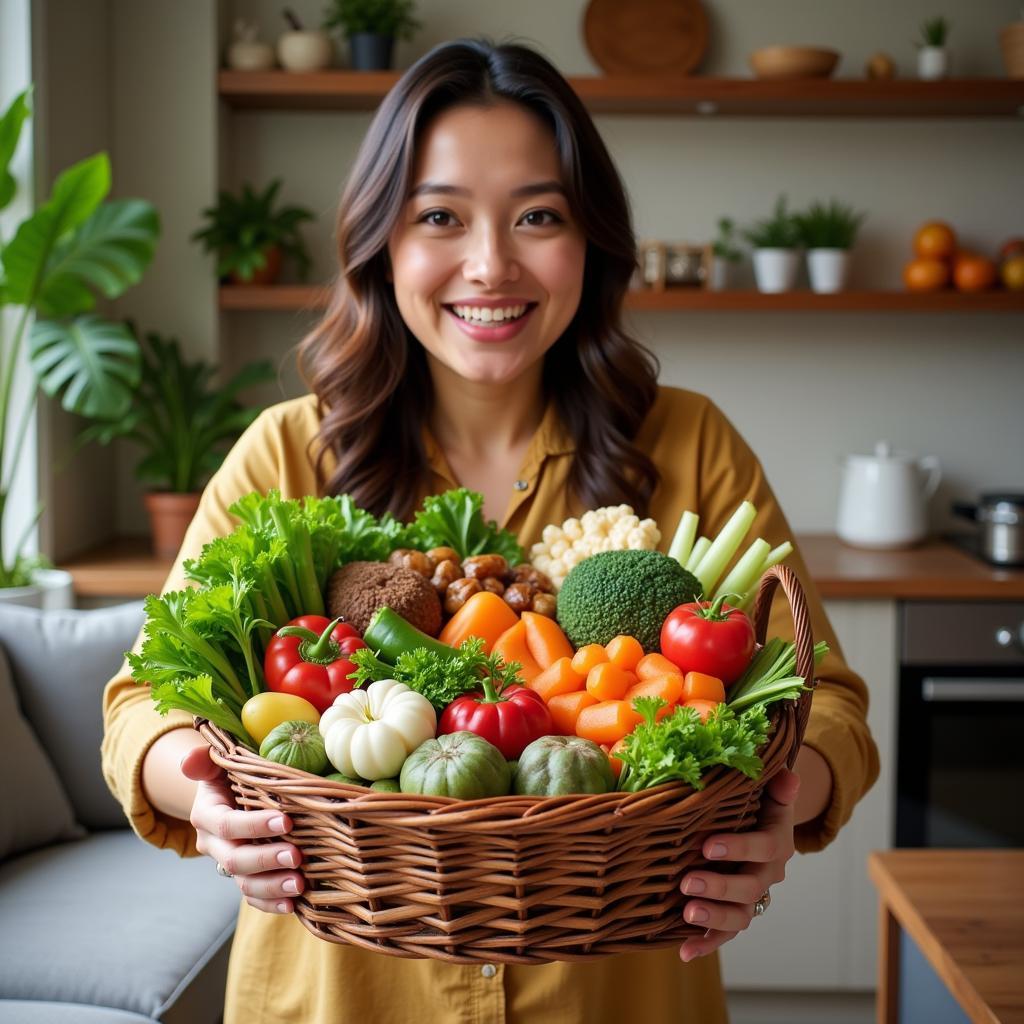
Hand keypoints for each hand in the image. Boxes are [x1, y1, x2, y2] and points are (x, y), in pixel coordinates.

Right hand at [180, 744, 303, 914]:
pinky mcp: (245, 878)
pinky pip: (253, 897)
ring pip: (245, 884)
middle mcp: (215, 845)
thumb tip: (190, 760)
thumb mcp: (217, 763)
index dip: (254, 825)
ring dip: (272, 887)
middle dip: (267, 859)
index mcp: (206, 815)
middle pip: (236, 860)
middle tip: (297, 856)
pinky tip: (293, 905)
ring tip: (299, 884)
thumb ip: (204, 761)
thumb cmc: (229, 775)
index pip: (227, 824)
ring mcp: (229, 864)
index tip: (287, 821)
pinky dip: (271, 904)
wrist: (228, 795)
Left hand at [677, 767, 800, 961]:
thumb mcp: (770, 793)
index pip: (763, 848)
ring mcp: (752, 898)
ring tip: (687, 914)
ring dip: (713, 919)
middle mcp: (767, 875)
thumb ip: (778, 787)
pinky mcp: (735, 913)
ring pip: (740, 916)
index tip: (708, 846)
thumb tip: (786, 775)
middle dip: (719, 888)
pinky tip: (684, 952)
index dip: (738, 848)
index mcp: (776, 844)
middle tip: (687, 883)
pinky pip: (723, 935)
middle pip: (750, 888)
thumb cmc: (759, 806)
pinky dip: (705, 945)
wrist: (763, 830)